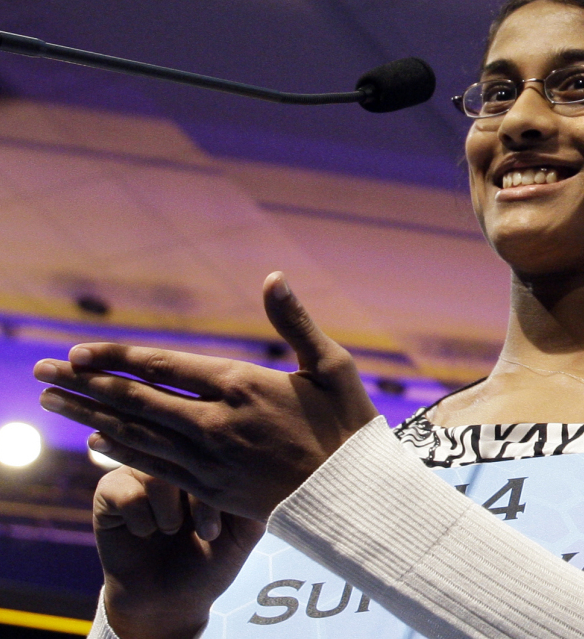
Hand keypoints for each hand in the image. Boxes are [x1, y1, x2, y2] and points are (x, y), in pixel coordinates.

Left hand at [33, 272, 379, 520]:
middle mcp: (218, 423)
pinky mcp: (213, 489)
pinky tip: (96, 443)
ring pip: (137, 435)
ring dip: (91, 417)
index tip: (75, 351)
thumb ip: (295, 322)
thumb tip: (274, 275)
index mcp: (243, 385)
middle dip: (84, 385)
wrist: (355, 495)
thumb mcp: (331, 365)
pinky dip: (122, 453)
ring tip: (53, 405)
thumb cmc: (347, 424)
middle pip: (137, 401)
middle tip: (40, 375)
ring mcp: (211, 460)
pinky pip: (156, 468)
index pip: (164, 366)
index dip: (115, 358)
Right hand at [93, 467, 263, 638]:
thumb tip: (260, 467)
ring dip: (171, 512)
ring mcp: (140, 470)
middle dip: (202, 500)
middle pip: (186, 456)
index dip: (225, 485)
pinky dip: (143, 521)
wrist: (171, 600)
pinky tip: (147, 533)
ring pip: (155, 473)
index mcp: (208, 463)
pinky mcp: (109, 490)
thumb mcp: (243, 530)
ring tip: (175, 532)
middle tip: (210, 533)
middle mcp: (174, 460)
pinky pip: (125, 492)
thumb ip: (251, 498)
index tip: (228, 523)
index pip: (218, 451)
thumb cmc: (210, 561)